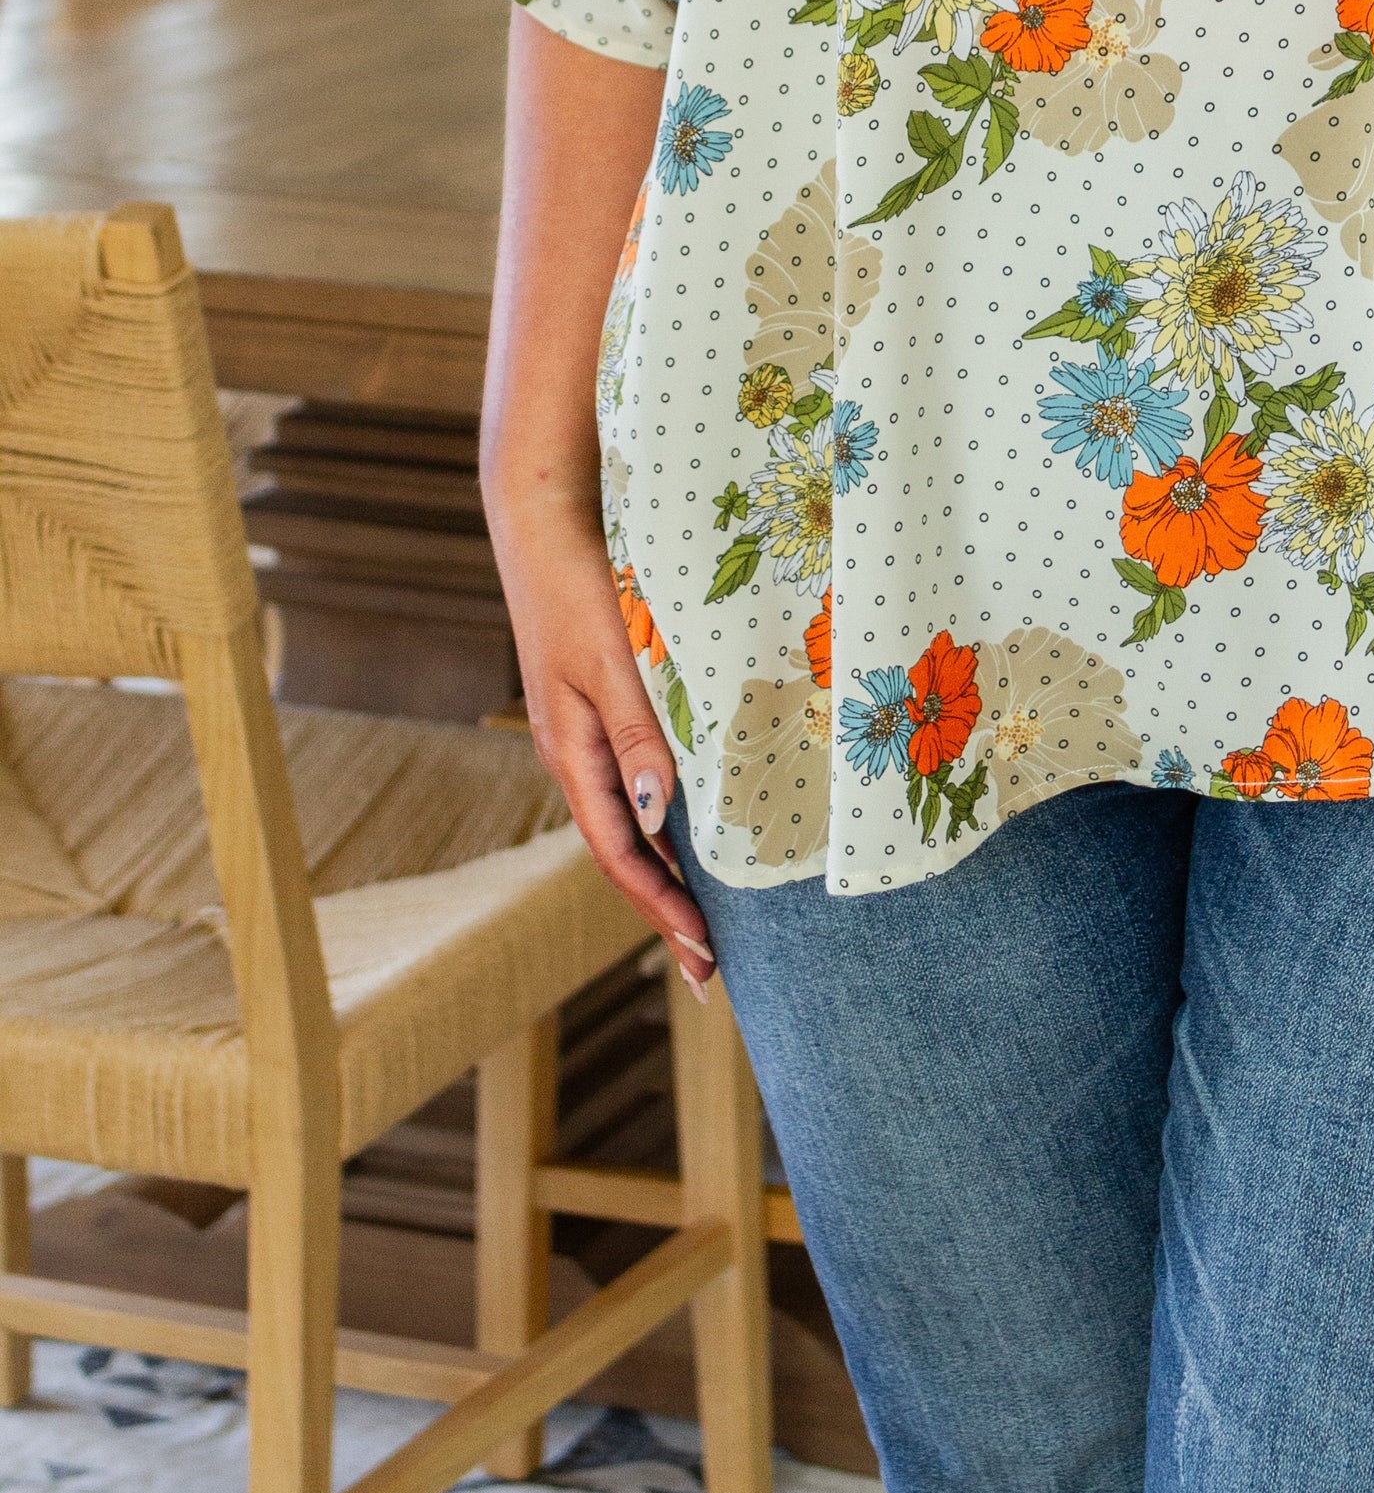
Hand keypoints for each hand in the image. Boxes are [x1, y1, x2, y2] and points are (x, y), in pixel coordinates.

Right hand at [497, 504, 716, 990]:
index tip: (703, 956)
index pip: (620, 855)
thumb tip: (658, 820)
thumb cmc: (580, 586)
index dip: (661, 908)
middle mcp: (577, 755)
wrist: (545, 522)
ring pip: (628, 825)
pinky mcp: (599, 708)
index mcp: (574, 754)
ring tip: (703, 923)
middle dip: (664, 912)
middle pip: (623, 855)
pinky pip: (631, 786)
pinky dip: (660, 826)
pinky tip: (688, 835)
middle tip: (709, 970)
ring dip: (664, 876)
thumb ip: (636, 736)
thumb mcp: (611, 662)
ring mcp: (585, 734)